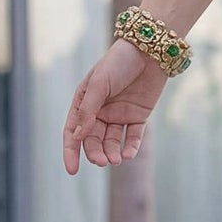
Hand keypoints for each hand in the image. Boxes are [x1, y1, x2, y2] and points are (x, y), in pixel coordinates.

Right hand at [62, 41, 167, 171]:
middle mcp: (100, 111)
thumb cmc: (119, 62)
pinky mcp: (138, 116)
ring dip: (112, 152)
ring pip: (112, 142)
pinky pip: (132, 136)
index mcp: (84, 102)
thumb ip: (88, 110)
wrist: (150, 50)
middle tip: (103, 162)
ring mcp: (119, 114)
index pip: (73, 132)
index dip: (71, 151)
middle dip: (96, 153)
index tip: (72, 170)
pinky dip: (130, 147)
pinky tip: (128, 155)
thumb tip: (77, 137)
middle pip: (93, 140)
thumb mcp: (99, 84)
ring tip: (116, 160)